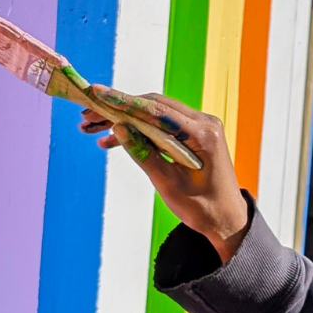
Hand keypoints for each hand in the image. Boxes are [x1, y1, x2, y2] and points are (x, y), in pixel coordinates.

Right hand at [79, 86, 251, 261]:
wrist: (226, 219)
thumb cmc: (202, 208)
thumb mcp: (168, 184)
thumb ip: (144, 154)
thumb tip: (118, 128)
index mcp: (203, 134)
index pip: (157, 111)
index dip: (124, 101)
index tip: (97, 93)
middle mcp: (204, 123)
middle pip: (153, 107)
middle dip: (118, 109)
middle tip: (86, 114)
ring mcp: (199, 126)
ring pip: (153, 114)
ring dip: (124, 119)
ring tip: (91, 127)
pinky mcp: (192, 134)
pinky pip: (160, 126)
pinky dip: (138, 131)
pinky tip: (111, 140)